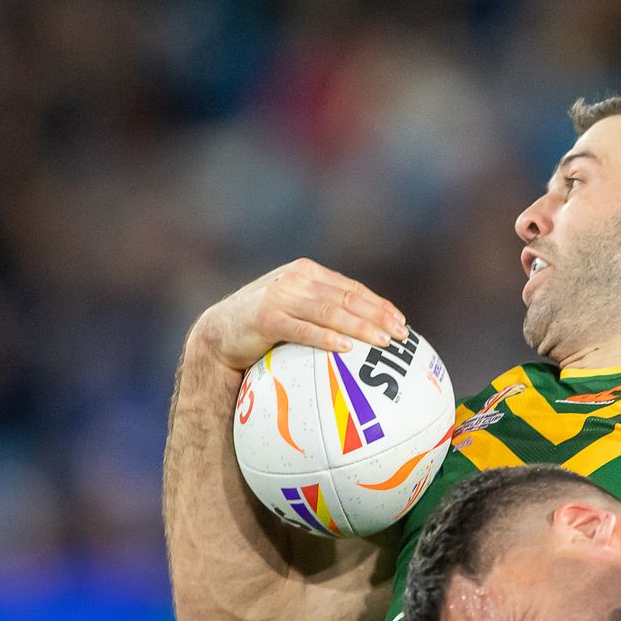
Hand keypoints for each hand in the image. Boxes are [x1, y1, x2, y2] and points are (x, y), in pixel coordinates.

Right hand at [193, 259, 409, 371]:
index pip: (351, 289)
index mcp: (307, 272)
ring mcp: (281, 296)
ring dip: (360, 327)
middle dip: (378, 316)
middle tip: (400, 335)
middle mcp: (296, 279)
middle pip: (346, 299)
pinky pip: (303, 330)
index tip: (401, 322)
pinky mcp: (267, 318)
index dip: (379, 304)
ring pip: (330, 312)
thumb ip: (321, 309)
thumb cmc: (263, 325)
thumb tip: (364, 331)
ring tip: (382, 342)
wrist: (219, 333)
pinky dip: (326, 338)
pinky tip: (347, 348)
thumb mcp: (293, 308)